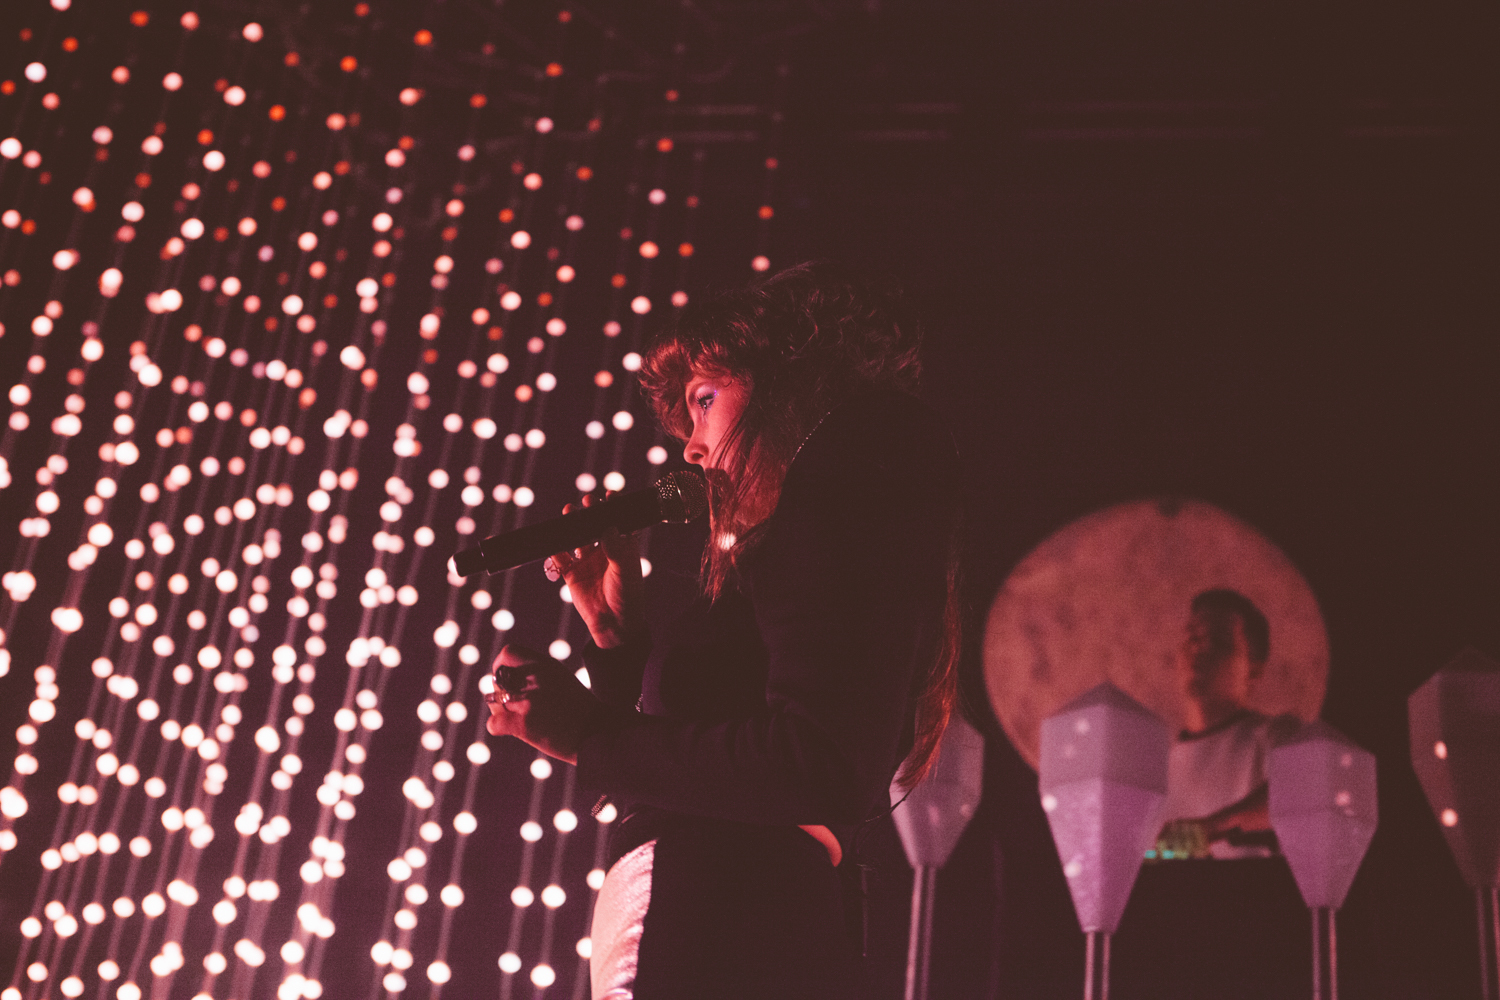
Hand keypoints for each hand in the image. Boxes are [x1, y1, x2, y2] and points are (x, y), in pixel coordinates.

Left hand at [484, 643, 605, 764]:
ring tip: (518, 719)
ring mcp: (529, 701)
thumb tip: (506, 678)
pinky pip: (493, 722)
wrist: (599, 734)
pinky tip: (511, 731)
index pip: (509, 653)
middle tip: (513, 705)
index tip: (504, 678)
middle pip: (498, 679)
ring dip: (500, 710)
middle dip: (500, 693)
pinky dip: (498, 728)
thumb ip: (538, 674)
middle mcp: (536, 678)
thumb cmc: (581, 711)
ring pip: (494, 701)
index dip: (500, 666)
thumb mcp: (562, 679)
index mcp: (546, 664)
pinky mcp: (524, 724)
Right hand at [547, 491, 643, 648]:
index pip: (619, 522)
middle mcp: (605, 551)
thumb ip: (616, 549)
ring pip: (576, 537)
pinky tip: (553, 541)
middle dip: (590, 513)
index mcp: (623, 548)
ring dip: (571, 525)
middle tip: (587, 502)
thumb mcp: (625, 571)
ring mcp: (587, 561)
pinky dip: (555, 549)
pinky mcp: (572, 574)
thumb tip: (608, 526)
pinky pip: (560, 558)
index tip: (610, 495)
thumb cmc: (627, 596)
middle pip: (595, 526)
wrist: (613, 624)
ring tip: (568, 511)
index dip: (614, 508)